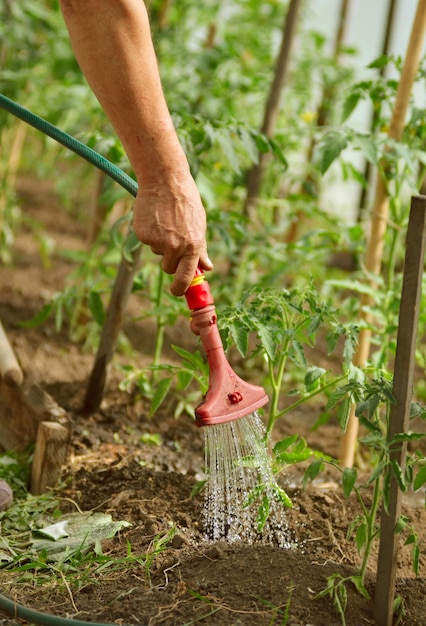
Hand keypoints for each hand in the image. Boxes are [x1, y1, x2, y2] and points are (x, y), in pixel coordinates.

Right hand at [133, 172, 212, 295]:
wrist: (164, 180)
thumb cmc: (186, 201)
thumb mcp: (199, 224)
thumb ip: (201, 249)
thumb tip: (208, 268)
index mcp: (192, 246)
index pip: (184, 277)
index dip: (180, 288)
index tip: (176, 291)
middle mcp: (175, 247)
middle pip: (169, 269)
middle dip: (170, 261)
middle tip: (172, 242)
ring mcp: (157, 242)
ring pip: (157, 253)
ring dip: (161, 244)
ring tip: (166, 221)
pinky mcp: (143, 235)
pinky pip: (147, 242)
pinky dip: (150, 233)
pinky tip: (155, 217)